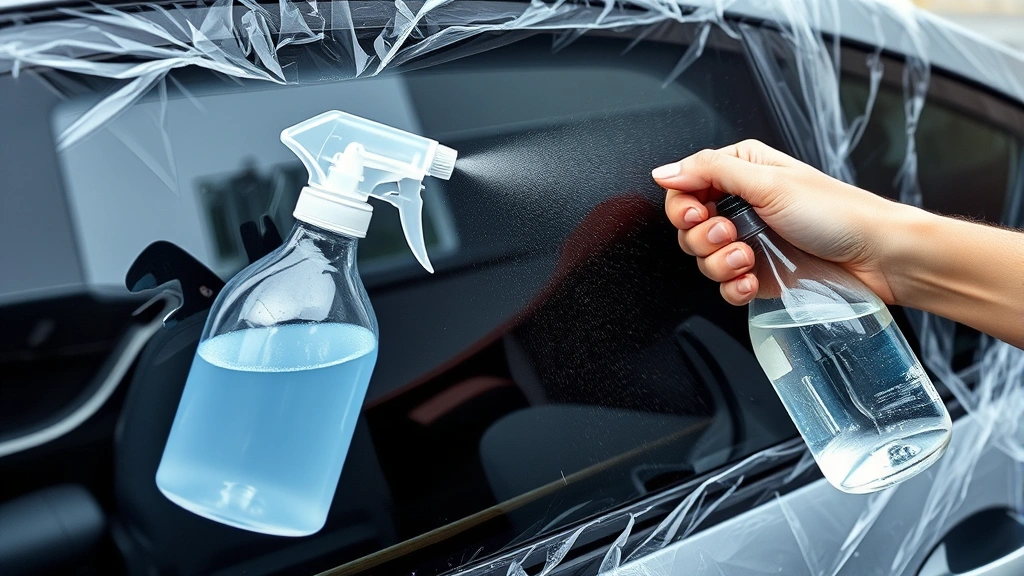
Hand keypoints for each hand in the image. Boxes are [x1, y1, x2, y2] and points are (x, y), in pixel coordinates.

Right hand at [654, 139, 904, 305]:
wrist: (878, 257)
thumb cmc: (837, 213)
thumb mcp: (769, 182)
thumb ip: (710, 172)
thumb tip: (664, 171)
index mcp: (742, 171)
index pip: (684, 186)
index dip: (682, 205)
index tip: (698, 214)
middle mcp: (741, 204)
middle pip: (688, 226)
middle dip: (704, 237)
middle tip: (732, 235)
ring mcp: (749, 242)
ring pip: (702, 259)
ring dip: (720, 264)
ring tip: (749, 260)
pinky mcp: (758, 274)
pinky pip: (724, 286)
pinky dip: (732, 287)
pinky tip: (752, 282)